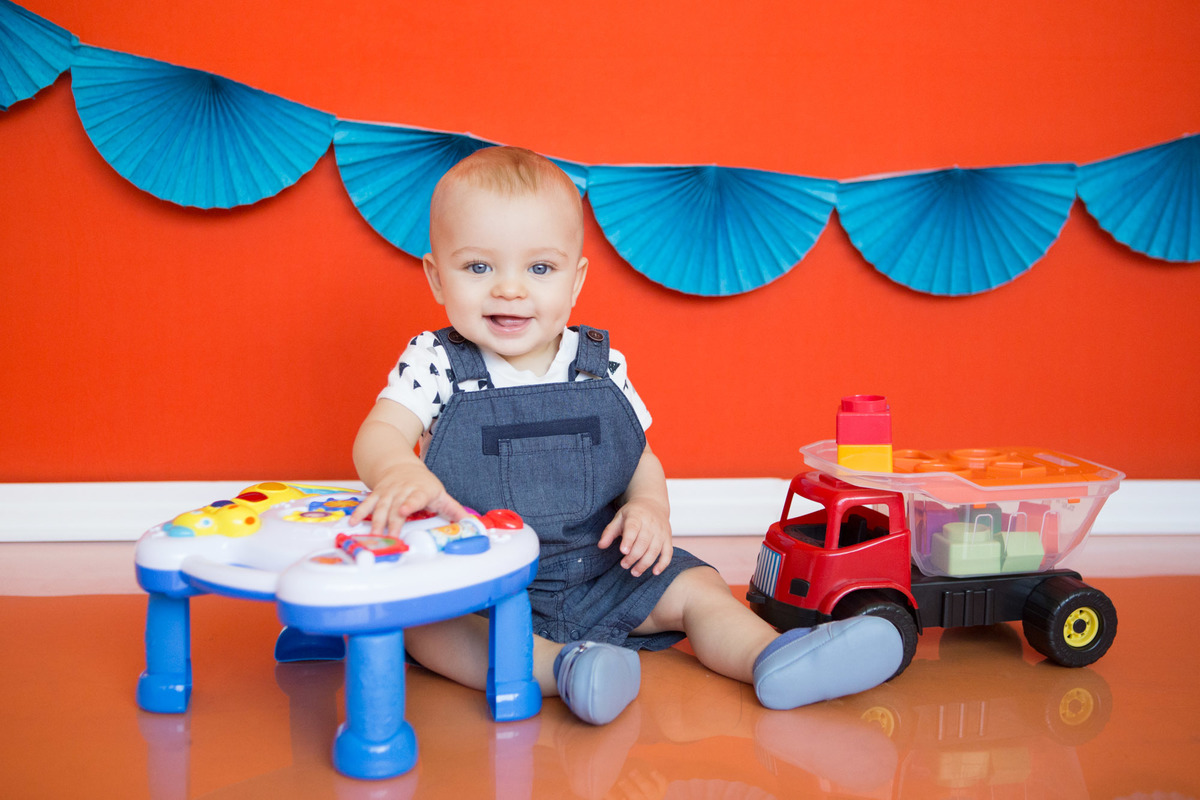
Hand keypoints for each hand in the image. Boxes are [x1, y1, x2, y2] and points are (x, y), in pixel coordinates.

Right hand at [348, 463, 465, 534]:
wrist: (400, 465)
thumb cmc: (422, 484)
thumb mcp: (439, 494)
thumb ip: (453, 510)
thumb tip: (471, 523)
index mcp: (421, 491)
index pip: (416, 497)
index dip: (410, 503)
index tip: (404, 510)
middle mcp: (403, 490)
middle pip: (396, 507)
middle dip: (392, 522)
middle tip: (390, 538)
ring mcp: (388, 492)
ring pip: (381, 507)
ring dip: (375, 521)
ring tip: (373, 536)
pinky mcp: (377, 494)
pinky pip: (367, 503)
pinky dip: (360, 512)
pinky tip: (353, 522)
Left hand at [598, 498, 672, 577]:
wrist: (652, 503)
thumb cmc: (633, 513)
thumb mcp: (619, 518)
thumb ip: (609, 532)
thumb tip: (601, 546)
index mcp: (637, 516)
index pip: (633, 528)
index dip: (629, 540)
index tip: (623, 551)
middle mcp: (651, 524)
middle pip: (643, 543)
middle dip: (633, 557)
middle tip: (624, 565)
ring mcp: (661, 532)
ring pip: (654, 550)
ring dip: (645, 564)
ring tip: (634, 572)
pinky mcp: (668, 539)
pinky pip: (668, 553)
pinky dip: (663, 564)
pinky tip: (655, 572)